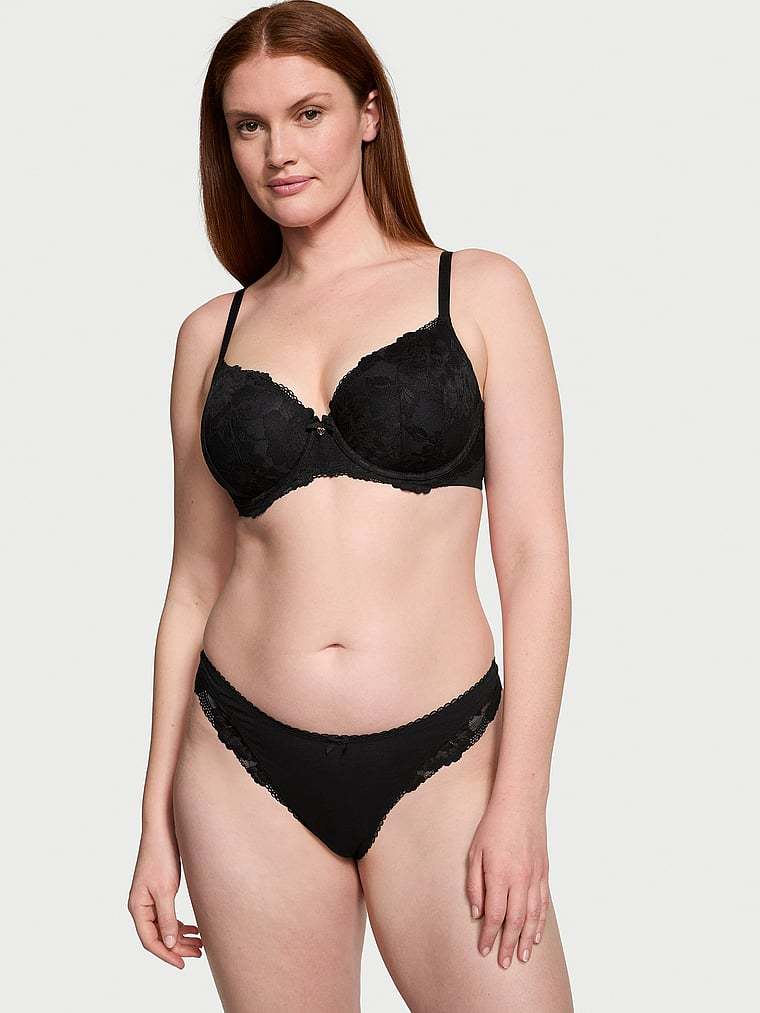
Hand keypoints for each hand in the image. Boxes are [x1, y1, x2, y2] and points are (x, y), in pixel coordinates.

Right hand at [127, 826, 203, 968]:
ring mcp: (149, 899)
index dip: (166, 955)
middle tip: (199, 953)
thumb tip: (169, 944)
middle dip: (178, 947)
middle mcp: (141, 906)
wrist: (163, 829)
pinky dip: (180, 924)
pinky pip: (168, 915)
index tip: (183, 963)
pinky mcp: (159, 892)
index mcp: (137, 907)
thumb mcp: (165, 890)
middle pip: (158, 936)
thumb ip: (167, 918)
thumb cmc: (161, 856)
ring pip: (164, 927)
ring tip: (200, 944)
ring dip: (181, 937)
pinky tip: (194, 928)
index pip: (150, 941)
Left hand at [466, 799, 548, 968]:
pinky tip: (536, 934)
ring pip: (533, 916)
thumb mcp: (475, 852)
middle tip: (504, 963)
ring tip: (523, 957)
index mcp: (500, 875)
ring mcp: (535, 877)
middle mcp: (520, 879)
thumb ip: (474, 884)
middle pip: (516, 921)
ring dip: (527, 939)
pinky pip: (543, 904)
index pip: (495, 915)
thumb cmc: (493, 825)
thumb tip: (476, 912)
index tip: (484, 950)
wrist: (521, 804)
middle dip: (509, 945)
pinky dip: (540, 922)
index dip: (489, 935)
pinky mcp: (544, 872)